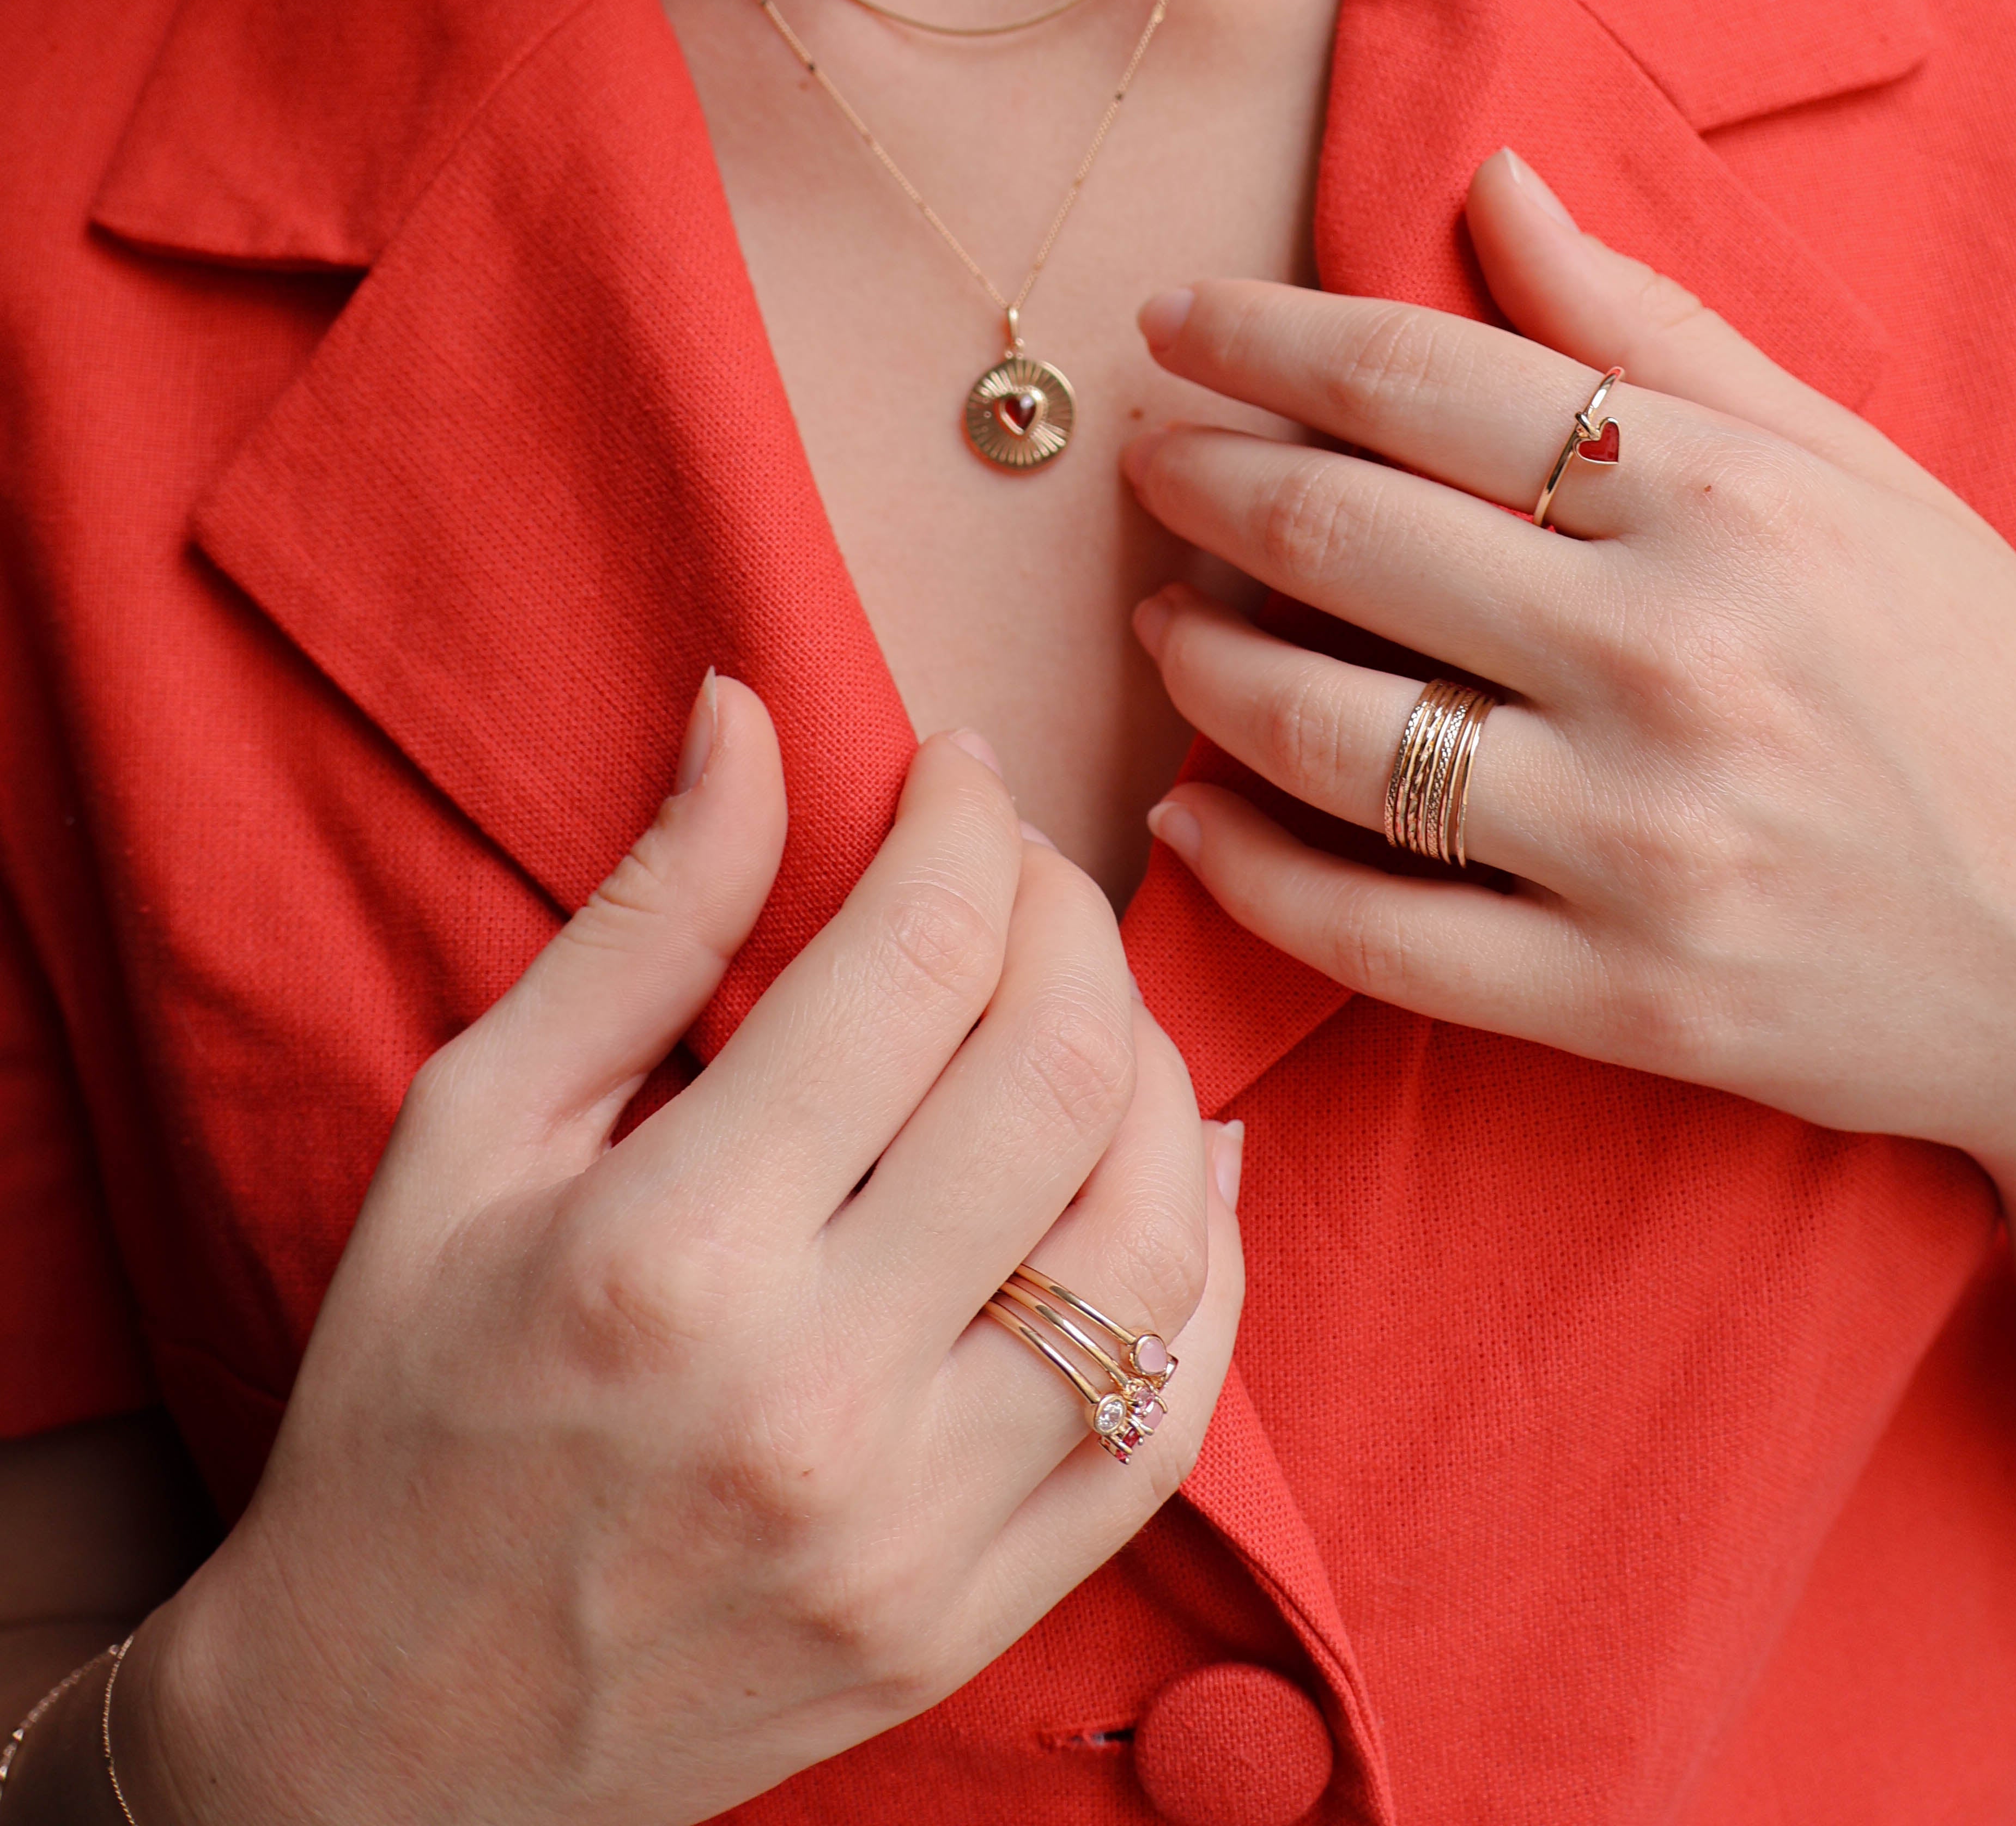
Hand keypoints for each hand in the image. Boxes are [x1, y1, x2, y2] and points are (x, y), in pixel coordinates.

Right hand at [119, 681, 1241, 1825]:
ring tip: (1094, 1003)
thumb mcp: (470, 1133)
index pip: (915, 962)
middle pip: (1059, 1073)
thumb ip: (638, 922)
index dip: (965, 822)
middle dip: (1074, 913)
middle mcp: (818, 1393)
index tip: (957, 766)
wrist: (383, 1732)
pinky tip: (1172, 1164)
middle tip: (1028, 867)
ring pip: (1154, 1238)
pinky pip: (1172, 1417)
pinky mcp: (971, 1614)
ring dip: (1157, 1070)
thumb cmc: (407, 1402)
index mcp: (668, 1252)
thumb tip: (751, 719)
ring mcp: (918, 1526)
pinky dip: (1204, 1262)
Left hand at [1122, 148, 2015, 1189]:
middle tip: (1145, 463)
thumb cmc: (1981, 683)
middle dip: (1199, 484)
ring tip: (1157, 628)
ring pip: (1324, 737)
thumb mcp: (1852, 472)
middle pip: (1341, 539)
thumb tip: (1496, 185)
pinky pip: (1366, 933)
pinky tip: (1182, 817)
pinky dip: (1242, 872)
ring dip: (1196, 670)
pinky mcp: (1622, 999)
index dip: (1261, 341)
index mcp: (1732, 501)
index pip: (1422, 382)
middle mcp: (1677, 658)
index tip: (1172, 325)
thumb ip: (1659, 331)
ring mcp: (1644, 842)